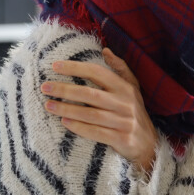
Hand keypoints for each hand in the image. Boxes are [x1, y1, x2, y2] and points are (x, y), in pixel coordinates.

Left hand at [40, 48, 157, 174]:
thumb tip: (106, 50)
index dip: (76, 68)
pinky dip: (79, 127)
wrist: (148, 143)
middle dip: (65, 90)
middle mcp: (125, 103)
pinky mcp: (121, 139)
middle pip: (90, 94)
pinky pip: (96, 132)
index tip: (55, 66)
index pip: (98, 73)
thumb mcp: (132, 88)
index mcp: (125, 88)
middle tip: (45, 87)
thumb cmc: (134, 111)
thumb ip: (120, 68)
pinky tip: (64, 123)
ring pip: (90, 114)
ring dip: (67, 110)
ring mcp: (124, 122)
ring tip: (48, 106)